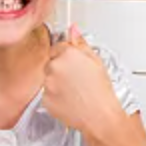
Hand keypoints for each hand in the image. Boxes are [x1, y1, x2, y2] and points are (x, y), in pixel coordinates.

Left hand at [42, 24, 124, 138]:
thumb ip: (81, 43)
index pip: (58, 47)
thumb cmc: (101, 91)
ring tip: (75, 91)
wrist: (99, 116)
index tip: (74, 65)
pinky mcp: (45, 99)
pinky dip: (56, 97)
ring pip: (49, 79)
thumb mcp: (96, 61)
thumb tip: (73, 29)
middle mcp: (54, 67)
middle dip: (61, 69)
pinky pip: (47, 94)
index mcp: (67, 54)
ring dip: (57, 83)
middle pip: (51, 63)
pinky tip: (70, 100)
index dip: (67, 56)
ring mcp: (48, 84)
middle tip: (77, 80)